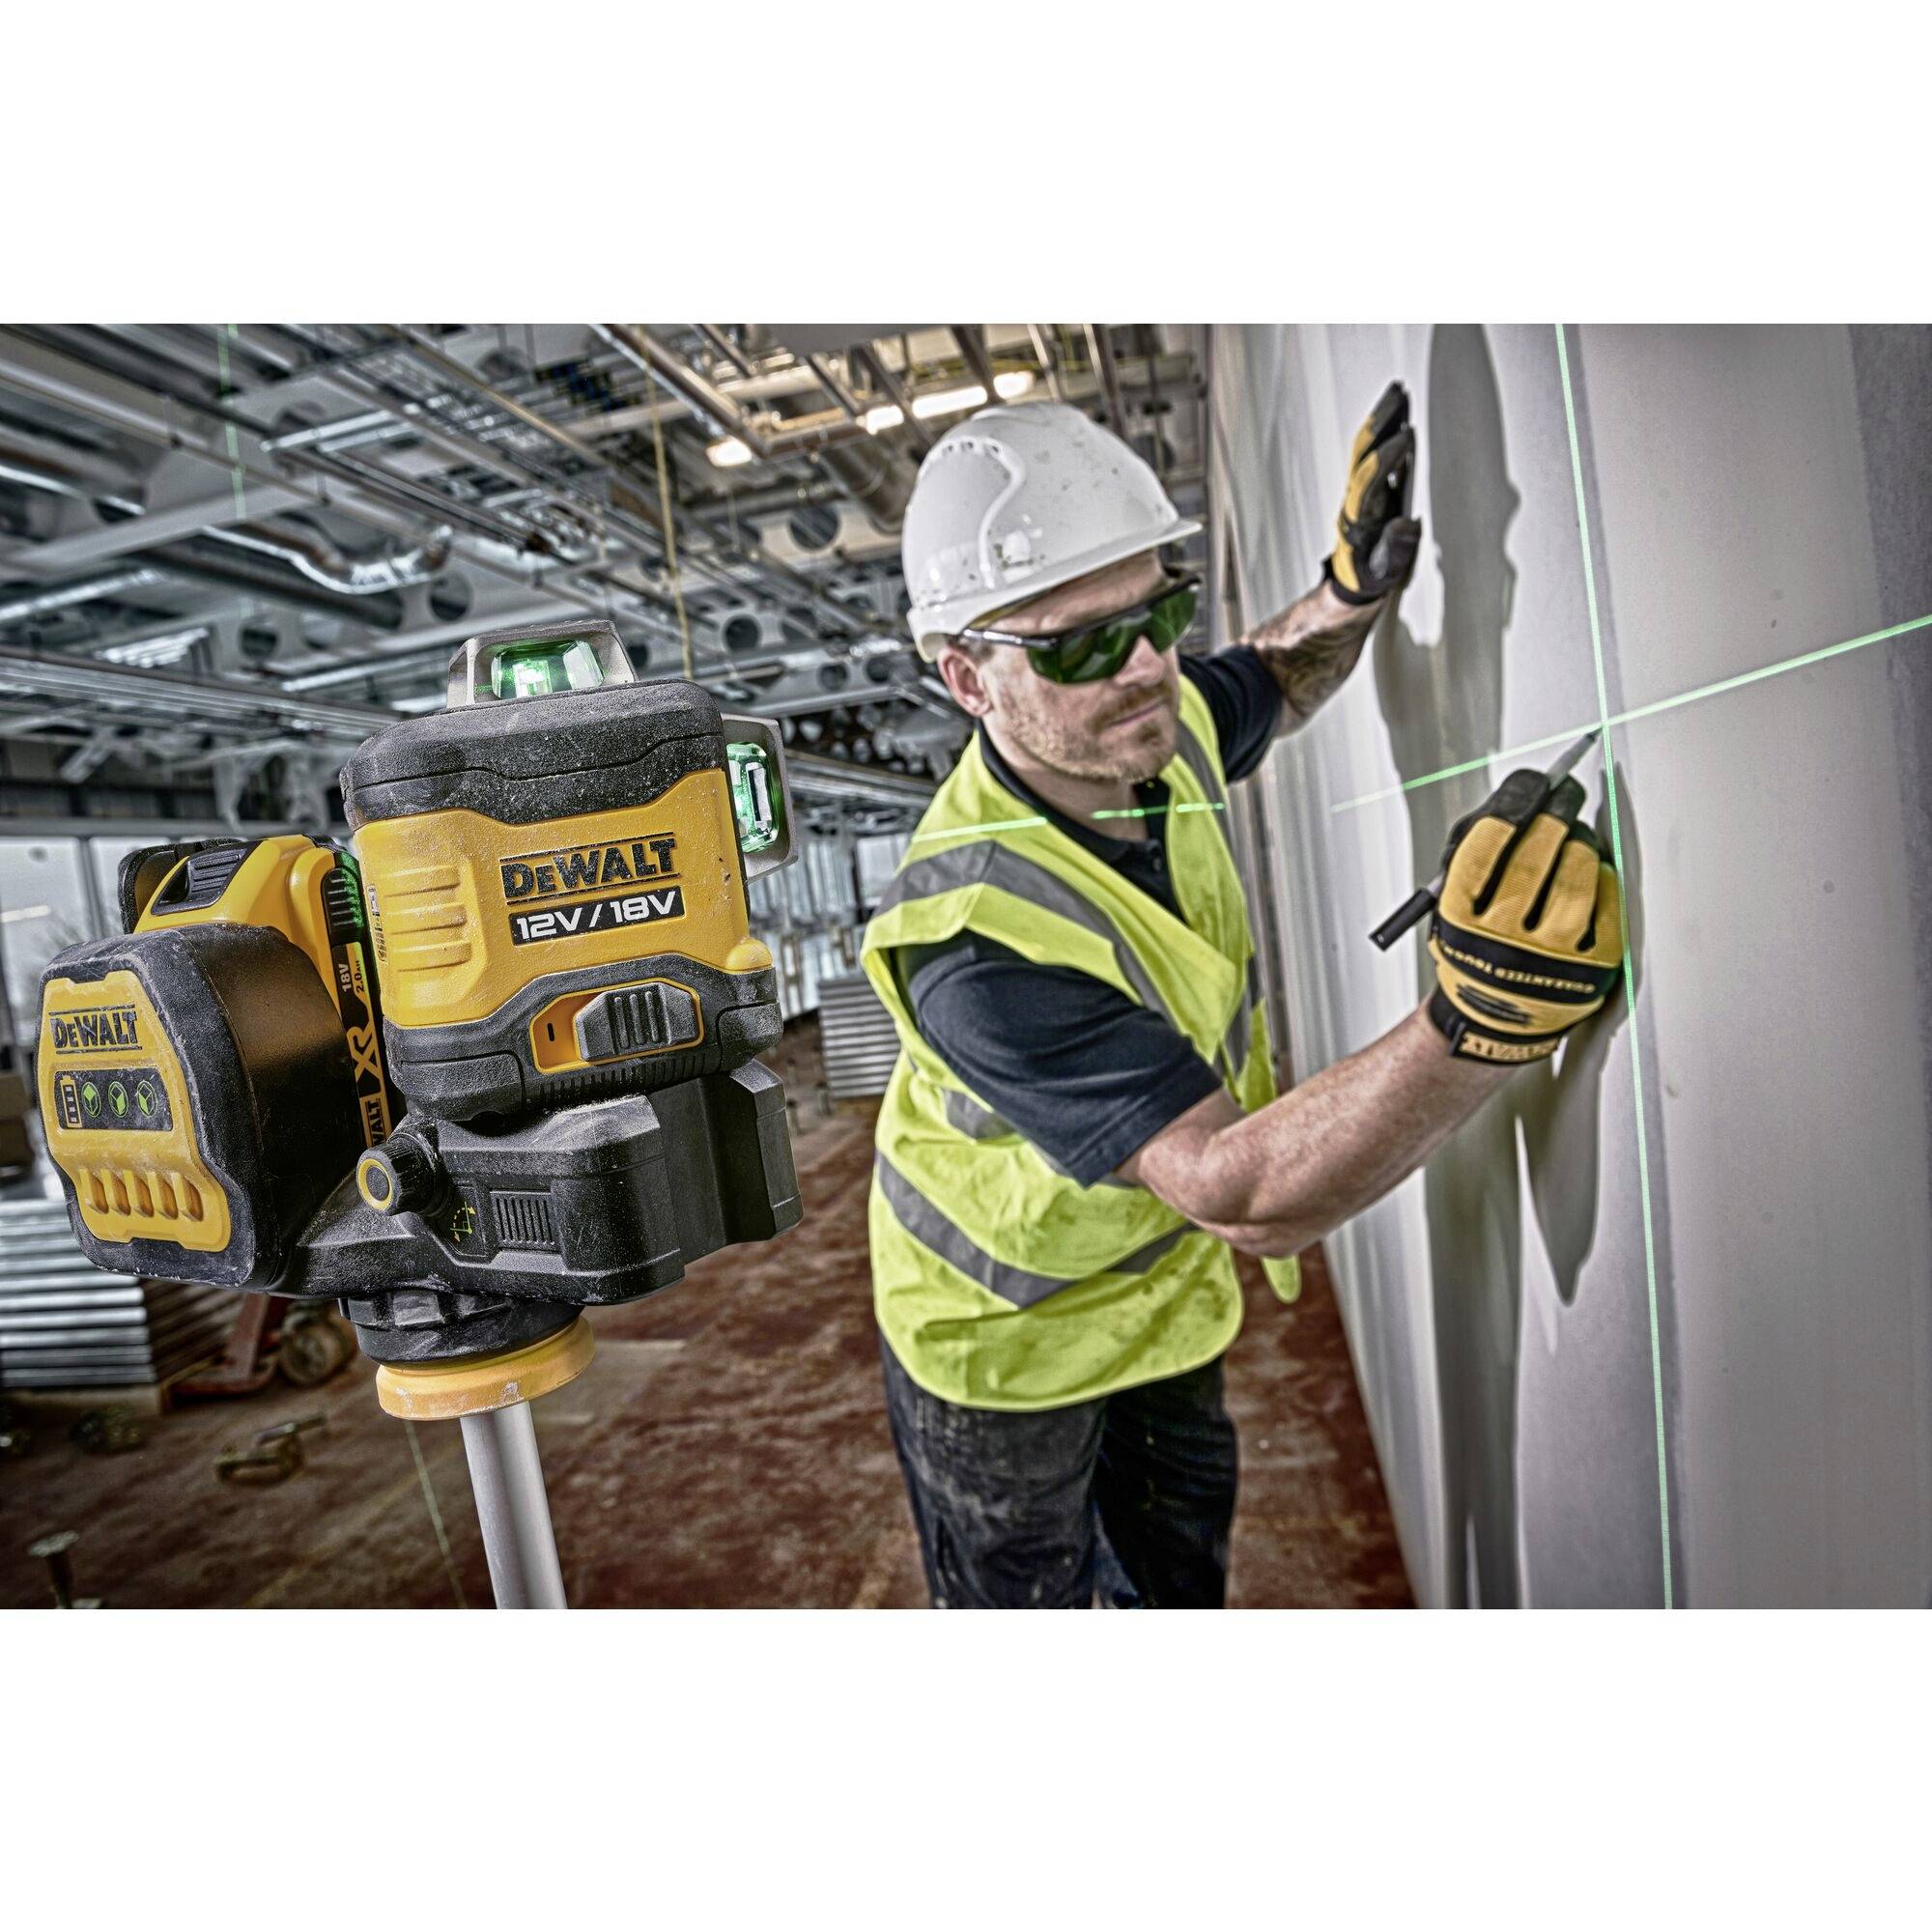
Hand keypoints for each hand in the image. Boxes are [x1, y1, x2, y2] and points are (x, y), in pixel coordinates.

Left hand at [1327, 381, 1420, 605]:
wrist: (1352, 583)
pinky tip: (1400, 416)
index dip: (1386, 457)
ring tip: (1397, 393)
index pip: (1368, 479)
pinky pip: (1373, 455)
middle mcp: (1354, 500)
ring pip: (1365, 449)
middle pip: (1362, 454)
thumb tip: (1407, 523)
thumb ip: (1396, 551)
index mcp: (1358, 519)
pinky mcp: (1367, 489)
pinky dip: (1386, 433)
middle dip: (1379, 423)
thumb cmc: (1369, 579)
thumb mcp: (1383, 574)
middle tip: (1397, 395)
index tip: (1406, 436)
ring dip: (1380, 420)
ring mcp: (1359, 492)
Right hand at [1427, 769, 1623, 1063]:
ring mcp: (1550, 959)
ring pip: (1577, 875)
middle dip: (1555, 811)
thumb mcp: (1449, 904)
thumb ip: (1476, 851)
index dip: (1513, 801)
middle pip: (1535, 853)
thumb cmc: (1474, 948)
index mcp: (1459, 921)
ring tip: (1575, 836)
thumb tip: (1524, 797)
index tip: (1531, 783)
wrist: (1492, 1020)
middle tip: (1563, 795)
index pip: (1487, 843)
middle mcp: (1502, 942)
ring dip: (1580, 842)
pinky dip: (1603, 877)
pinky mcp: (1591, 970)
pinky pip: (1608, 903)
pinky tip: (1591, 872)